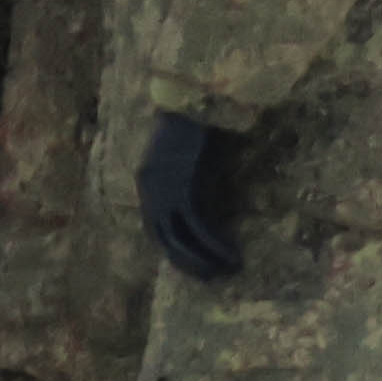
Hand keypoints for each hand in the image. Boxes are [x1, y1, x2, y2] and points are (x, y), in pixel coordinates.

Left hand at [135, 111, 242, 286]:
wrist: (193, 101)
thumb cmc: (195, 124)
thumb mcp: (189, 159)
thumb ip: (190, 181)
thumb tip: (207, 204)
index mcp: (149, 185)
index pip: (158, 229)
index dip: (176, 251)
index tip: (196, 265)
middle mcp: (151, 193)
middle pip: (165, 240)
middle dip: (188, 264)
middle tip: (212, 278)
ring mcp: (164, 193)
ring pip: (180, 240)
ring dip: (203, 260)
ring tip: (226, 272)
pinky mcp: (183, 189)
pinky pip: (199, 226)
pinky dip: (215, 244)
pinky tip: (232, 255)